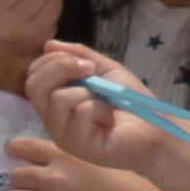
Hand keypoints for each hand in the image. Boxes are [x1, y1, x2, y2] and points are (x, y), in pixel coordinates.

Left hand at [5, 136, 188, 190]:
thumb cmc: (128, 183)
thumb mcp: (97, 157)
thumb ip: (71, 155)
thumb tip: (50, 159)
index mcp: (63, 154)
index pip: (21, 146)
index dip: (14, 153)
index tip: (17, 159)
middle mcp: (53, 177)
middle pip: (14, 176)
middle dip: (21, 184)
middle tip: (34, 190)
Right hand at [23, 40, 170, 174]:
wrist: (156, 130)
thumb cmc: (131, 103)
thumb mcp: (104, 71)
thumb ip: (78, 56)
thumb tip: (48, 44)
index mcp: (56, 103)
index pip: (33, 77)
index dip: (51, 61)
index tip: (83, 61)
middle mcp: (53, 120)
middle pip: (33, 86)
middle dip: (61, 68)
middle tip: (91, 70)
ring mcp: (62, 134)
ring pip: (59, 98)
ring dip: (89, 93)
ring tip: (106, 105)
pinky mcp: (76, 145)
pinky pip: (80, 112)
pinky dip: (100, 109)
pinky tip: (110, 121)